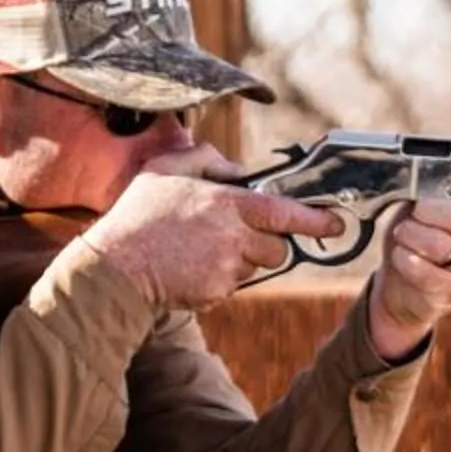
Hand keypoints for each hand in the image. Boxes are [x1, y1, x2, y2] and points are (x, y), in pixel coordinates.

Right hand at [83, 144, 341, 310]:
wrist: (113, 269)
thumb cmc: (137, 217)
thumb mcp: (164, 170)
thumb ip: (204, 159)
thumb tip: (234, 168)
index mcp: (228, 204)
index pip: (285, 212)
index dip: (316, 219)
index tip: (336, 223)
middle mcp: (234, 237)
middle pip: (277, 249)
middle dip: (265, 246)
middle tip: (232, 238)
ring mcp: (227, 268)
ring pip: (254, 269)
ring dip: (239, 262)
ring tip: (200, 251)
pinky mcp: (217, 292)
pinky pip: (231, 286)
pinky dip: (217, 279)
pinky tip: (189, 268)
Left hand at [364, 187, 450, 359]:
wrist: (399, 280)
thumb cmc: (416, 236)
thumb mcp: (426, 205)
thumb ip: (437, 192)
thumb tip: (435, 184)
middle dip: (430, 208)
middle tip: (417, 210)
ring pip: (442, 245)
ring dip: (413, 234)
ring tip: (403, 235)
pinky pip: (429, 274)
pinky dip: (407, 259)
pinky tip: (402, 254)